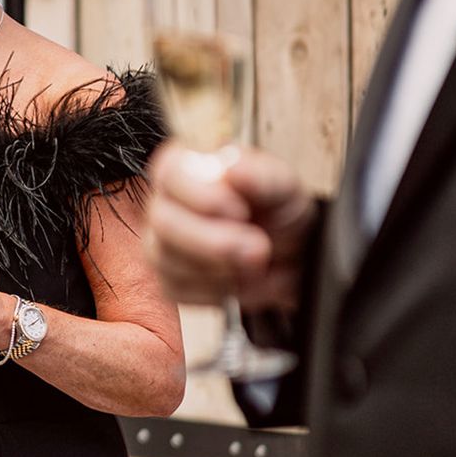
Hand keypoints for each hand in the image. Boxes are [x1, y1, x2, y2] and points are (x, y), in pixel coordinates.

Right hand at [146, 142, 317, 312]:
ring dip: (219, 268)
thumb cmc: (280, 212)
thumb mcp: (283, 186)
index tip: (239, 210)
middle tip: (258, 248)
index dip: (200, 195)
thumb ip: (260, 174)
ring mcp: (162, 242)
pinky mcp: (168, 280)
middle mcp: (167, 202)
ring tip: (254, 262)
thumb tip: (230, 166)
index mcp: (188, 167)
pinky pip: (177, 289)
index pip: (169, 172)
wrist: (293, 257)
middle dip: (214, 242)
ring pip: (167, 259)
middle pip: (164, 222)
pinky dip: (215, 290)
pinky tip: (236, 278)